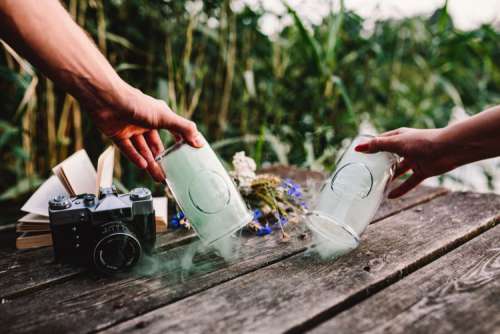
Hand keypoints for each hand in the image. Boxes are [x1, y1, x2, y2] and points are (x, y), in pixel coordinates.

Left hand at [88, 86, 202, 182]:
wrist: (107, 100)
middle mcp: (145, 122)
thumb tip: (200, 142)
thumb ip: (184, 129)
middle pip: (156, 145)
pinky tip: (144, 167)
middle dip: (163, 160)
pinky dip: (136, 158)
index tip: (186, 154)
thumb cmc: (136, 104)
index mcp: (159, 115)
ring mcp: (131, 129)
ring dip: (151, 163)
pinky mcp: (118, 135)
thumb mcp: (165, 117)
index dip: (179, 142)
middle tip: (170, 173)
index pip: (173, 130)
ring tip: (159, 177)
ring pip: (143, 150)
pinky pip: (129, 150)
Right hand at [355, 128, 455, 197]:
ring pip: (398, 170)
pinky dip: (401, 189)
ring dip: (389, 177)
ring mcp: (414, 160)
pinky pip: (409, 182)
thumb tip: (359, 147)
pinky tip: (390, 196)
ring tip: (376, 185)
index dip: (370, 146)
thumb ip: (378, 146)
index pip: (381, 141)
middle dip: (378, 163)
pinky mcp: (422, 171)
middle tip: (365, 171)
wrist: (449, 149)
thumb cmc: (423, 141)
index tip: (358, 153)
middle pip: (389, 156)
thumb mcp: (397, 143)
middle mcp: (406, 148)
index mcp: (399, 137)